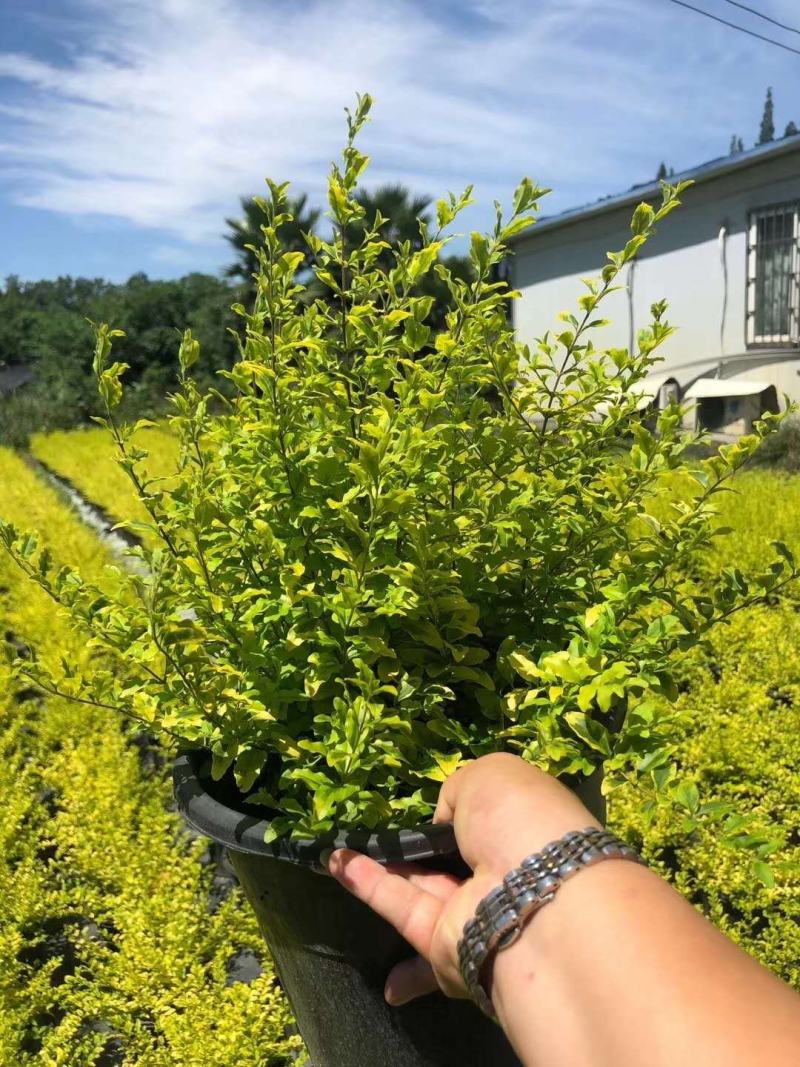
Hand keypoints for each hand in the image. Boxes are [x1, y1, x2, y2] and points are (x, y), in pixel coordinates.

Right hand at [327, 752, 598, 1006]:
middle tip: (376, 833)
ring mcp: (473, 913)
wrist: (532, 896)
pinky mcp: (444, 945)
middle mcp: (502, 874)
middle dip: (418, 851)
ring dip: (378, 870)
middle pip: (451, 862)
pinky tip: (335, 867)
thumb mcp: (490, 775)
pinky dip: (368, 890)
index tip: (435, 808)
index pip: (492, 821)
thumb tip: (445, 821)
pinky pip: (403, 912)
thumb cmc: (518, 820)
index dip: (463, 813)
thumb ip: (459, 791)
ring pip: (419, 888)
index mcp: (525, 830)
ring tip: (334, 851)